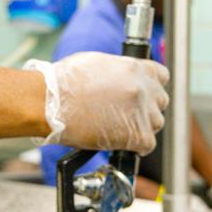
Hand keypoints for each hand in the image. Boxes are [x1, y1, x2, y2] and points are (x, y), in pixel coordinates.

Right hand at [25, 53, 168, 155]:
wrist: (50, 102)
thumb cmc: (64, 82)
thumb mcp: (98, 63)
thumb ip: (121, 72)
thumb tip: (124, 80)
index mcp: (136, 67)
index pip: (161, 77)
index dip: (151, 87)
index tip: (144, 95)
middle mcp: (143, 88)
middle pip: (160, 102)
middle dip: (146, 108)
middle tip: (128, 114)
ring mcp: (142, 112)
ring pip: (155, 124)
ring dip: (141, 127)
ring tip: (120, 128)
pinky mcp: (136, 135)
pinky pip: (148, 145)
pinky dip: (136, 147)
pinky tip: (122, 143)